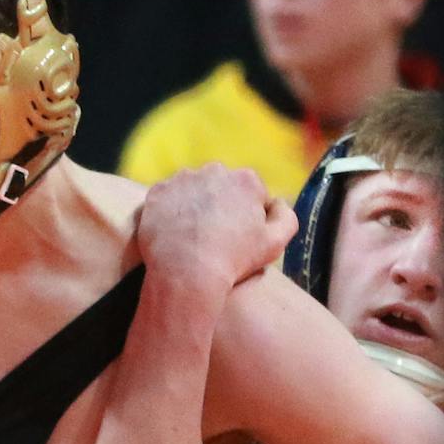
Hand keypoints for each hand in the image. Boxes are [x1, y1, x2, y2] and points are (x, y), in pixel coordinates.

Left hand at [137, 164, 296, 291]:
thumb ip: (286, 216)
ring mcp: (181, 179)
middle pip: (222, 187)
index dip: (249, 215)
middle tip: (216, 237)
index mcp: (246, 180)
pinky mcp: (157, 192)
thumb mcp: (275, 244)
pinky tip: (175, 234)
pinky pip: (167, 199)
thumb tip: (277, 202)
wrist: (186, 273)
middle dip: (221, 205)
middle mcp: (213, 171)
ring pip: (193, 190)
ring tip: (193, 236)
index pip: (252, 193)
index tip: (240, 236)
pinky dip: (171, 212)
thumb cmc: (234, 260)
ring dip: (195, 206)